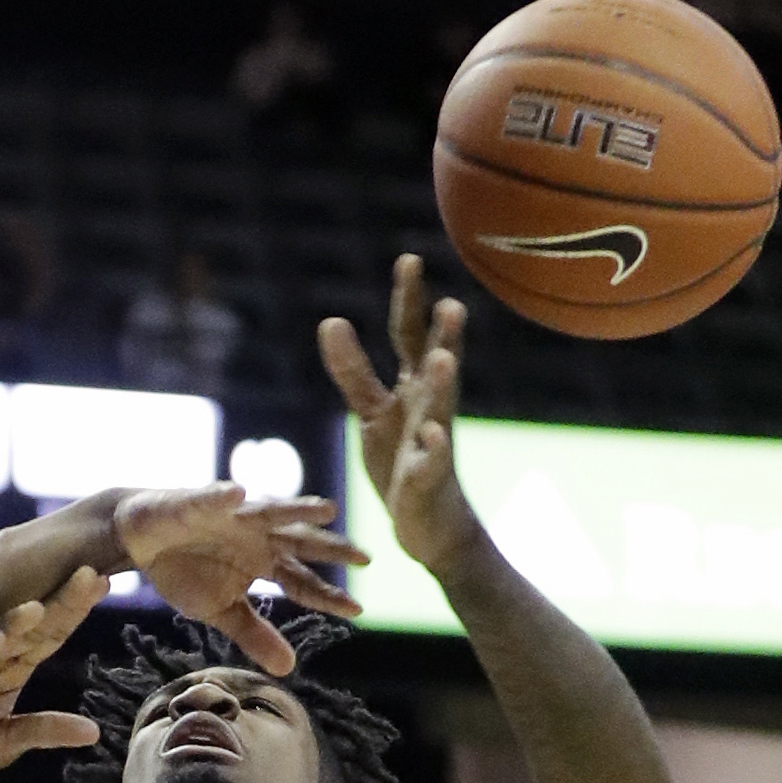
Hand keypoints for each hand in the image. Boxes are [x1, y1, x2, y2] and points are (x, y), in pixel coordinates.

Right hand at [0, 577, 104, 780]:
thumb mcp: (0, 746)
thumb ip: (41, 732)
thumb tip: (94, 732)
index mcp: (12, 668)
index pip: (51, 634)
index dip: (75, 610)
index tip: (103, 582)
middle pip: (32, 626)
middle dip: (60, 601)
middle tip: (90, 574)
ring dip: (16, 623)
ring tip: (39, 608)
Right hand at [111, 482, 365, 673]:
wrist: (144, 538)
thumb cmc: (188, 569)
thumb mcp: (221, 611)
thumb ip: (255, 634)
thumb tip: (289, 669)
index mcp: (265, 562)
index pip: (303, 581)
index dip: (327, 595)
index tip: (357, 611)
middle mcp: (259, 535)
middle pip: (301, 541)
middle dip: (331, 547)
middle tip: (365, 557)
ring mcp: (234, 515)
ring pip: (270, 510)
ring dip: (296, 508)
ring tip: (325, 510)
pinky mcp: (200, 500)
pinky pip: (212, 498)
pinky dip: (223, 496)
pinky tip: (237, 494)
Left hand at [321, 257, 479, 576]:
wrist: (428, 522)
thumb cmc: (401, 460)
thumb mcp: (372, 410)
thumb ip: (353, 370)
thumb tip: (330, 320)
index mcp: (412, 385)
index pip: (409, 334)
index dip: (409, 299)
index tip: (409, 260)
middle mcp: (428, 405)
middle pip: (435, 364)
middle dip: (444, 336)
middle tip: (450, 304)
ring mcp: (431, 442)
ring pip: (440, 409)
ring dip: (443, 384)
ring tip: (445, 360)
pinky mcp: (426, 480)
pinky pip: (431, 464)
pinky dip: (433, 450)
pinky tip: (434, 437)